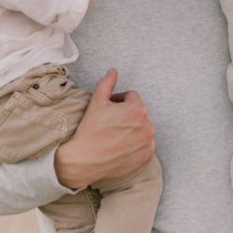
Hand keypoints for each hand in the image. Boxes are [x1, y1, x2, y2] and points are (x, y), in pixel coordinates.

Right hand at [54, 68, 155, 190]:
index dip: (117, 101)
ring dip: (132, 129)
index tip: (108, 110)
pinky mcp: (145, 157)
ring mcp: (147, 143)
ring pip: (141, 129)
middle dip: (125, 115)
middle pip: (137, 113)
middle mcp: (147, 125)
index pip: (131, 97)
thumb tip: (113, 71)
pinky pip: (144, 146)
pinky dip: (136, 145)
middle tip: (109, 123)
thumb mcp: (96, 102)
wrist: (84, 161)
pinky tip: (121, 147)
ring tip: (114, 136)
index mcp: (137, 109)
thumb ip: (107, 83)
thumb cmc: (90, 131)